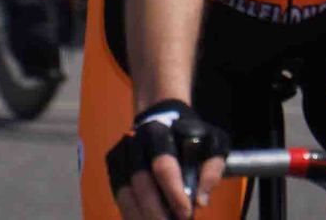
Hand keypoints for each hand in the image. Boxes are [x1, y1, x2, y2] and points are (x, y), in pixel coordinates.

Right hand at [106, 100, 229, 219]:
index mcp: (159, 133)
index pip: (163, 167)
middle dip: (156, 212)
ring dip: (140, 217)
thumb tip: (200, 202)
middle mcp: (134, 142)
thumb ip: (211, 170)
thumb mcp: (212, 143)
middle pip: (141, 184)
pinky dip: (131, 214)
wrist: (162, 116)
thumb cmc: (190, 135)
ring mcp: (121, 154)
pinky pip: (119, 197)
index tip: (186, 215)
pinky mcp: (113, 166)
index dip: (174, 194)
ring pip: (125, 194)